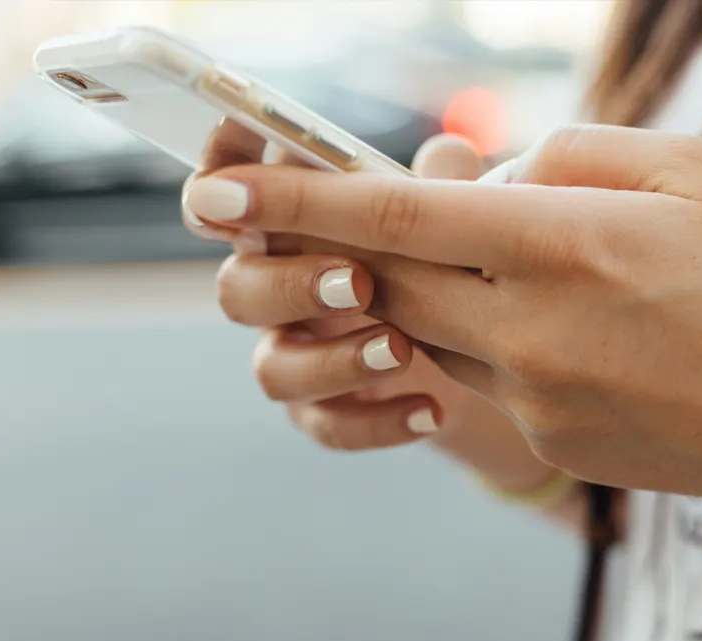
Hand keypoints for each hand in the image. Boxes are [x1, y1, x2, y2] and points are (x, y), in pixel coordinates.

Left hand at [184, 124, 701, 499]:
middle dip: (352, 245)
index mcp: (563, 242)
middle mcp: (531, 326)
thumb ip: (564, 154)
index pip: (395, 215)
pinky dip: (488, 337)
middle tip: (348, 217)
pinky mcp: (545, 437)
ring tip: (513, 266)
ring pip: (428, 329)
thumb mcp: (683, 167)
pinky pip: (480, 376)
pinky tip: (564, 327)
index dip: (297, 200)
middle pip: (388, 278)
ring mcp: (534, 394)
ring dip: (435, 289)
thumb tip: (480, 175)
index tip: (219, 193)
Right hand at [184, 127, 546, 487]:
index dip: (218, 178)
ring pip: (273, 369)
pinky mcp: (326, 410)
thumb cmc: (448, 259)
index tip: (234, 179)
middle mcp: (279, 289)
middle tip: (360, 282)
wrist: (483, 353)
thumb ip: (443, 184)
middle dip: (290, 284)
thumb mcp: (453, 217)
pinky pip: (326, 426)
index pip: (228, 196)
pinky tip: (431, 409)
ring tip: (402, 349)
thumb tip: (449, 153)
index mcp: (292, 225)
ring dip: (332, 360)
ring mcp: (297, 354)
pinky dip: (376, 422)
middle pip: (237, 289)